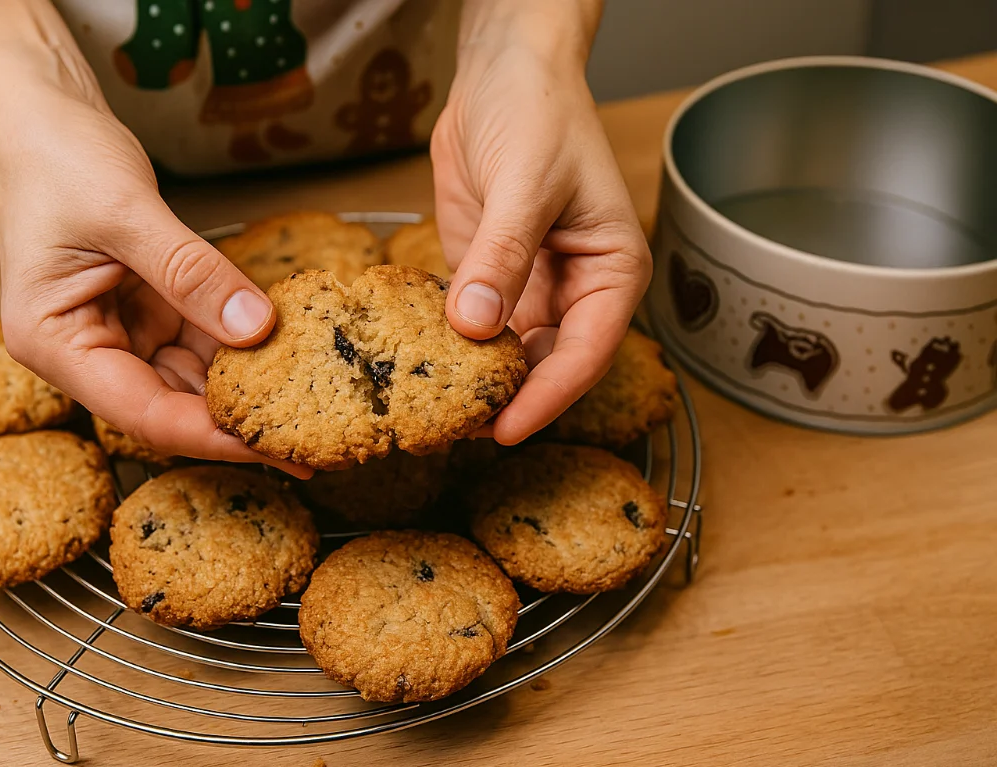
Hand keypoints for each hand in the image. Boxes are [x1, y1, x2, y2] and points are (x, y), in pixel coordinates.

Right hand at [0, 84, 310, 476]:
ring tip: (311, 400)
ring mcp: (117, 331)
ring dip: (246, 383)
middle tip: (310, 439)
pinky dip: (241, 341)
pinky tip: (288, 349)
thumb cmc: (56, 156)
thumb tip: (256, 327)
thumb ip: (193, 274)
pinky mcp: (146, 309)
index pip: (143, 413)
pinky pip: (201, 338)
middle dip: (238, 419)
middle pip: (170, 406)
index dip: (212, 435)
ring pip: (192, 376)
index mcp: (53, 343)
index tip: (276, 448)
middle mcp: (83, 350)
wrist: (38, 113)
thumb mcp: (127, 213)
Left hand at [432, 3, 650, 444]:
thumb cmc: (540, 111)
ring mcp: (529, 286)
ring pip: (507, 355)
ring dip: (476, 382)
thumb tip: (476, 324)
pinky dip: (449, 349)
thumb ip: (502, 256)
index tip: (506, 430)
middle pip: (547, 366)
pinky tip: (419, 367)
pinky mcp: (487, 278)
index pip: (585, 353)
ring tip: (433, 413)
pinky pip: (471, 327)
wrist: (503, 70)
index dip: (547, 398)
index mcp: (611, 270)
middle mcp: (575, 288)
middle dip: (508, 400)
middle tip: (456, 432)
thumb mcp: (525, 183)